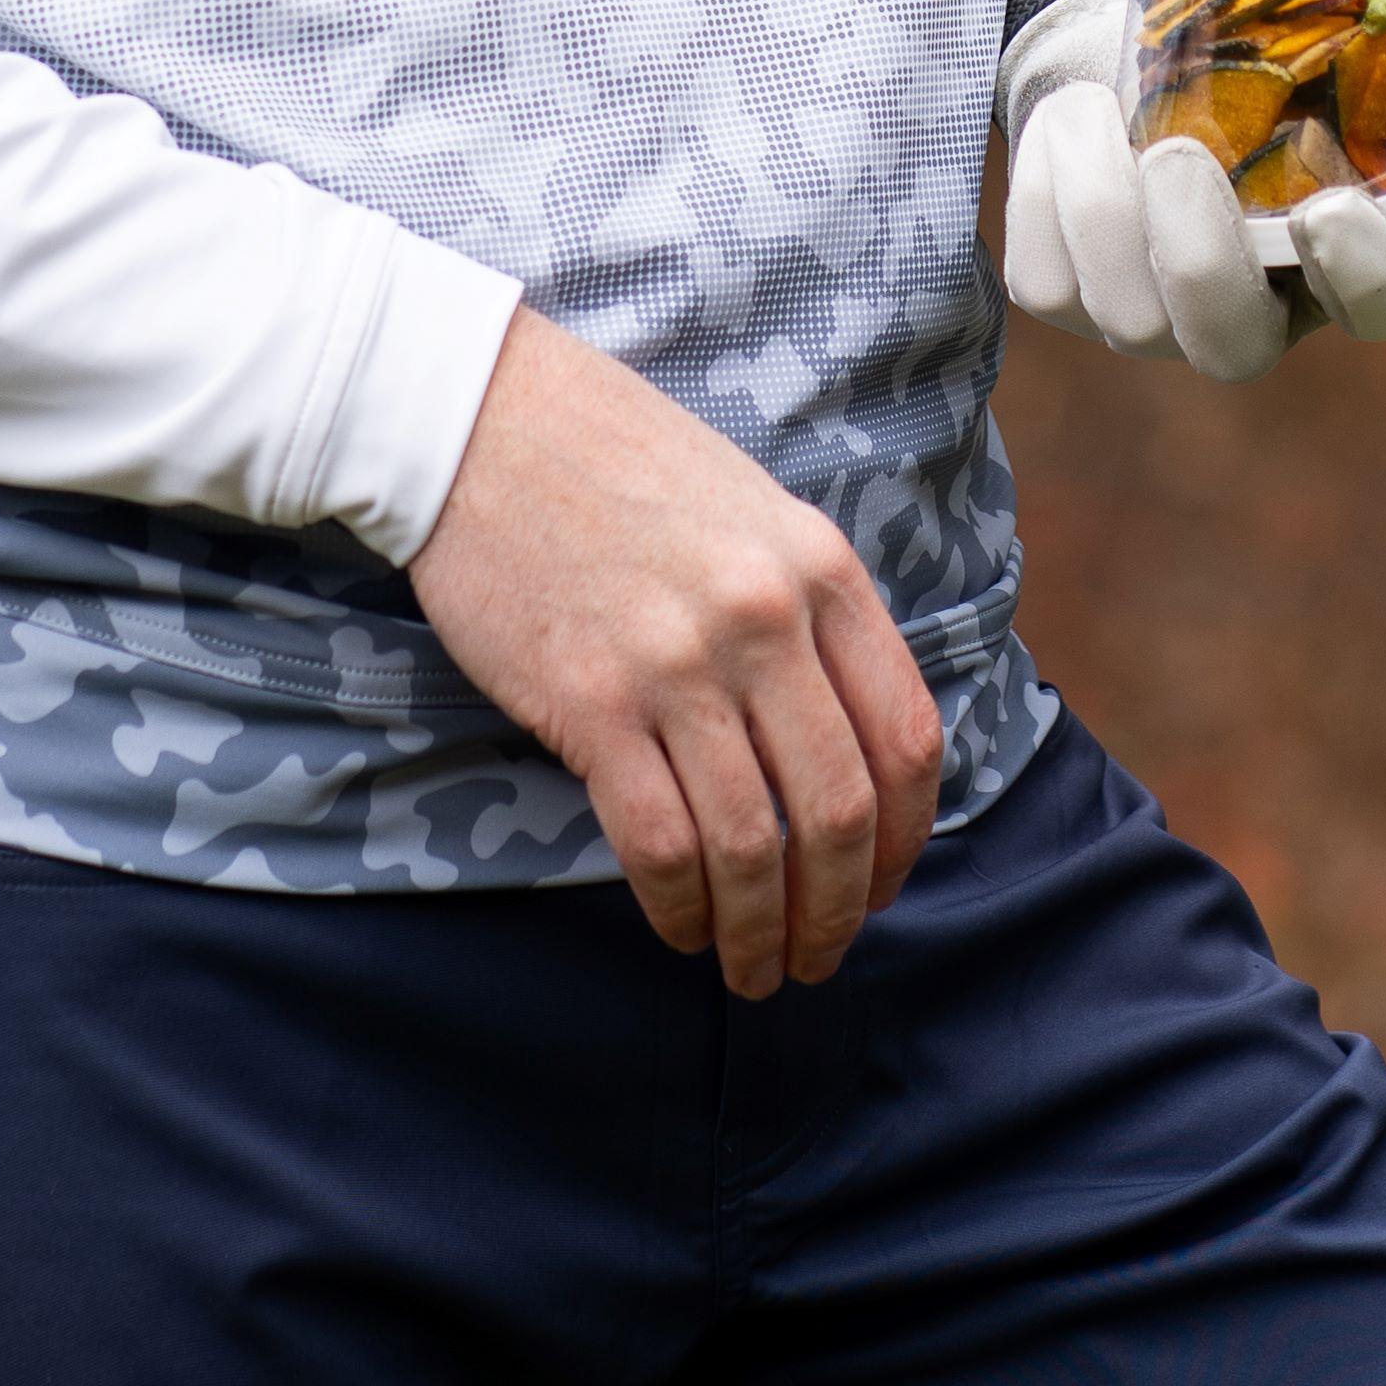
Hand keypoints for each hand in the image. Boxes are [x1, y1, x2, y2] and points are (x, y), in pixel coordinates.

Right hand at [409, 303, 943, 1001]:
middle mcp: (765, 617)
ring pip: (754, 845)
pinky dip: (681, 909)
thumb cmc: (614, 459)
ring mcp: (679, 661)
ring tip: (754, 969)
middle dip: (838, 909)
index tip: (883, 887)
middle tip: (819, 956)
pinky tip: (681, 928)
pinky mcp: (593, 701)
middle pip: (840, 809)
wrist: (480, 415)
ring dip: (761, 931)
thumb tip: (843, 742)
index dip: (906, 838)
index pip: (905, 736)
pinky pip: (661, 844)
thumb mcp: (748, 509)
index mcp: (819, 565)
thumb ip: (805, 610)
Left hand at [995, 0, 1385, 378]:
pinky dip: (1041, 193)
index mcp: (1335, 260)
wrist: (1136, 33)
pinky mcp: (1066, 291)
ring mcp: (1150, 315)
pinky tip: (1062, 125)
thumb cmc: (1270, 46)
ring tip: (1095, 107)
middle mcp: (1248, 308)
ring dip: (1100, 207)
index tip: (1332, 205)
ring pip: (1123, 315)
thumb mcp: (1356, 35)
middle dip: (1202, 262)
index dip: (1362, 279)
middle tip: (1176, 154)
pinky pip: (1043, 278)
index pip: (1376, 310)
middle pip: (1231, 346)